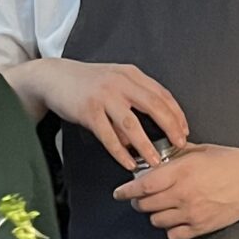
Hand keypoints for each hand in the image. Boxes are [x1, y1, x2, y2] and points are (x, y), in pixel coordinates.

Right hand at [29, 57, 187, 171]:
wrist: (54, 77)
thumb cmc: (87, 83)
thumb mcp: (114, 82)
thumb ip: (132, 102)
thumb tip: (145, 133)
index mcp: (131, 74)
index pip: (161, 94)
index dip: (176, 113)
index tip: (184, 130)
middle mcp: (120, 82)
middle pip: (153, 106)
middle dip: (170, 127)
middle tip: (179, 145)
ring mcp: (104, 96)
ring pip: (131, 124)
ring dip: (146, 145)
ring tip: (155, 162)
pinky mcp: (88, 111)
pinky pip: (108, 136)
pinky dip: (120, 152)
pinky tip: (128, 163)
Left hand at [113, 143, 238, 238]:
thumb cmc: (231, 161)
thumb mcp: (201, 151)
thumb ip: (177, 157)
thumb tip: (157, 160)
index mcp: (181, 171)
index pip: (142, 186)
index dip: (126, 191)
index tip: (118, 193)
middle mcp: (183, 194)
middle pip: (145, 205)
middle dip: (138, 202)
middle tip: (141, 198)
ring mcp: (192, 213)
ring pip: (157, 221)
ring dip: (155, 214)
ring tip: (162, 206)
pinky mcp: (202, 227)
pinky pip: (174, 235)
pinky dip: (170, 229)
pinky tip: (176, 219)